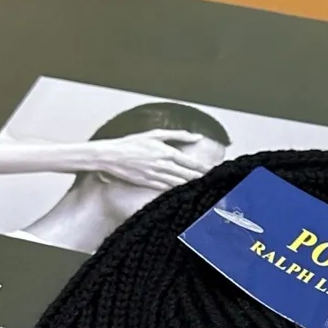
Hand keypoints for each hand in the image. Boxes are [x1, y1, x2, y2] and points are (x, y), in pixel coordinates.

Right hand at [82, 131, 225, 189]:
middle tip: (216, 183)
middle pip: (188, 175)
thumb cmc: (132, 143)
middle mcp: (163, 166)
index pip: (191, 163)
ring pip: (180, 184)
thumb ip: (178, 135)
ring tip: (205, 189)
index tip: (216, 171)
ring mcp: (156, 176)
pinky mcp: (149, 184)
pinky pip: (168, 189)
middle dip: (202, 179)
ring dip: (193, 186)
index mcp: (167, 152)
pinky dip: (179, 191)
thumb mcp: (155, 134)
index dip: (205, 168)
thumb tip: (197, 136)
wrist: (110, 156)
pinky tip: (187, 193)